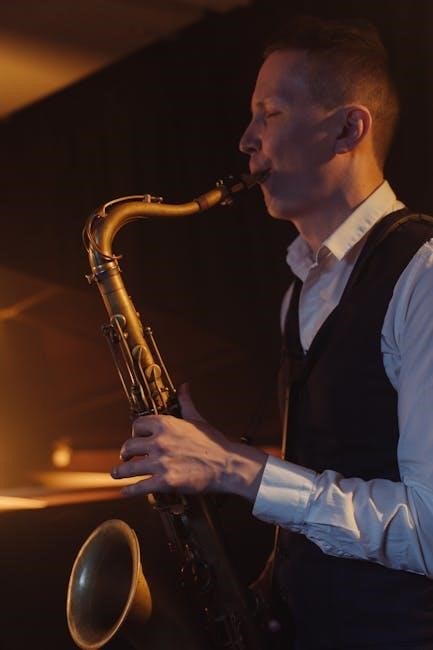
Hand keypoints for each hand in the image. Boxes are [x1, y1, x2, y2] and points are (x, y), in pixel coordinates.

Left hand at [111, 384, 267, 498]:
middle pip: (129, 446)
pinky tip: (125, 491)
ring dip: (120, 472)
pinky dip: (129, 490)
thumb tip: (184, 386)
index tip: (136, 437)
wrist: (227, 465)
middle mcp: (159, 441)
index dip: (135, 432)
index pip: (137, 425)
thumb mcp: (197, 419)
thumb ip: (186, 402)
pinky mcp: (164, 482)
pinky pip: (139, 486)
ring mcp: (160, 462)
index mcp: (165, 424)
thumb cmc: (213, 443)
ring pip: (129, 468)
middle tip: (125, 457)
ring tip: (116, 473)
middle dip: (125, 453)